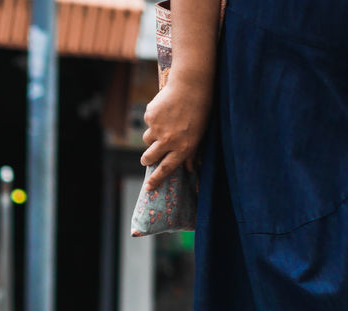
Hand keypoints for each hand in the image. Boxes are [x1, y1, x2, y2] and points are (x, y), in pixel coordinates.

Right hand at [140, 73, 212, 191]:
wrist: (191, 85)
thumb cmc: (200, 110)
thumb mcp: (200, 134)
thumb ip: (193, 152)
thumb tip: (190, 169)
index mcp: (183, 147)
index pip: (166, 168)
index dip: (156, 179)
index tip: (148, 187)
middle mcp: (169, 141)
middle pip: (150, 157)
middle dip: (147, 160)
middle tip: (147, 159)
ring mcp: (157, 129)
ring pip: (147, 140)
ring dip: (152, 137)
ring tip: (164, 125)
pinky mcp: (150, 117)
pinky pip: (148, 123)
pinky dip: (154, 119)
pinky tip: (165, 110)